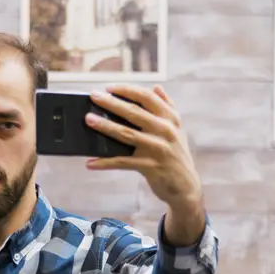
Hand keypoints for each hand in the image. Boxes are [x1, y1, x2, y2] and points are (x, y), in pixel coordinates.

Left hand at [85, 84, 202, 211]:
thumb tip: (156, 87)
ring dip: (105, 126)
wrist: (186, 186)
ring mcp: (158, 148)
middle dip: (111, 103)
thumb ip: (168, 107)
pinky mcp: (150, 166)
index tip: (109, 88)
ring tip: (89, 120)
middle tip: (93, 96)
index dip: (127, 90)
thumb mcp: (177, 129)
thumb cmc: (177, 154)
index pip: (147, 97)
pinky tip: (90, 163)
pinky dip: (105, 163)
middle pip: (134, 112)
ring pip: (126, 134)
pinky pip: (123, 162)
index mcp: (170, 118)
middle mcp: (166, 130)